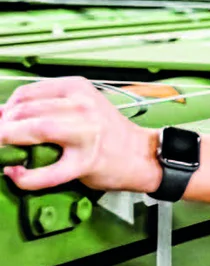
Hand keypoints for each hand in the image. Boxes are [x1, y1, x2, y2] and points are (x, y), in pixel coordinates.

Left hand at [0, 77, 160, 192]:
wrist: (140, 154)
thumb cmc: (106, 132)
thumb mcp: (78, 106)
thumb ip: (43, 107)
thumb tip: (0, 114)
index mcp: (77, 89)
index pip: (25, 94)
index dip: (5, 110)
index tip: (3, 123)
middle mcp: (83, 107)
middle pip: (26, 111)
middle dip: (2, 128)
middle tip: (0, 140)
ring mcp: (86, 134)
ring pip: (36, 130)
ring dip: (8, 143)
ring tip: (3, 153)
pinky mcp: (87, 162)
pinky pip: (49, 171)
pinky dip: (25, 176)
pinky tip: (16, 173)